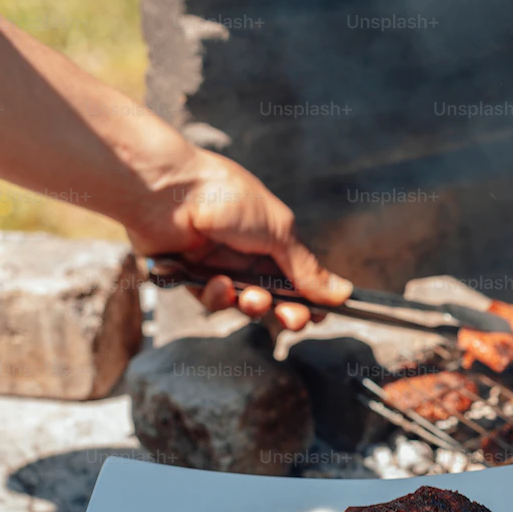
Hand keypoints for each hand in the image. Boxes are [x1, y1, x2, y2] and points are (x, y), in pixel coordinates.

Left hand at [125, 148, 352, 330]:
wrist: (169, 192)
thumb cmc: (226, 197)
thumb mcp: (279, 231)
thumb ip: (307, 268)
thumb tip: (343, 292)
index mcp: (273, 238)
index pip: (299, 278)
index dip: (311, 299)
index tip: (320, 315)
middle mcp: (247, 254)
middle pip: (275, 298)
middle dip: (287, 312)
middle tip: (292, 319)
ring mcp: (219, 267)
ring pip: (244, 304)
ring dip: (253, 305)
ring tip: (253, 298)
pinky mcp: (190, 278)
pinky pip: (212, 301)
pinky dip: (219, 298)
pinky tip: (218, 284)